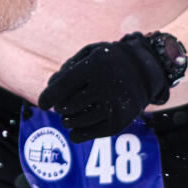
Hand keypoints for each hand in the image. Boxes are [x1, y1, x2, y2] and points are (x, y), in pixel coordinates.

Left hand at [36, 32, 186, 137]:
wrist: (145, 69)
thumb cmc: (109, 61)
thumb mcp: (89, 54)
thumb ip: (66, 70)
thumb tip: (48, 95)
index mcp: (95, 65)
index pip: (62, 87)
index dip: (48, 97)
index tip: (43, 104)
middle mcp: (106, 85)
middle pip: (67, 106)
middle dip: (60, 107)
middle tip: (62, 105)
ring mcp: (115, 105)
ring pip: (77, 121)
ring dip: (68, 120)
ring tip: (69, 115)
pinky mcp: (121, 121)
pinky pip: (90, 134)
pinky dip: (78, 134)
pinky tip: (75, 129)